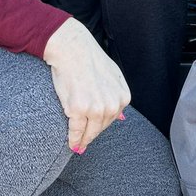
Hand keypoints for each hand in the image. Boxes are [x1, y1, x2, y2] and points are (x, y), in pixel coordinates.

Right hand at [43, 18, 129, 150]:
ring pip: (90, 132)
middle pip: (101, 127)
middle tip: (84, 143)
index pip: (113, 118)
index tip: (94, 130)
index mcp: (123, 97)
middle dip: (92, 134)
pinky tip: (72, 143)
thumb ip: (117, 95)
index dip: (101, 124)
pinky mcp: (78, 109)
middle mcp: (112, 105)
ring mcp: (95, 108)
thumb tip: (122, 118)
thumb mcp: (113, 76)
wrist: (72, 48)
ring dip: (83, 141)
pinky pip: (76, 130)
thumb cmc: (89, 59)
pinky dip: (73, 139)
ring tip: (78, 146)